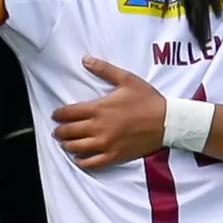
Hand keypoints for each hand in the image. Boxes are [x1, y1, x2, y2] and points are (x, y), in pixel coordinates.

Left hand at [50, 57, 165, 169]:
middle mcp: (99, 128)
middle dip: (60, 131)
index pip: (69, 113)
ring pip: (77, 148)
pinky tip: (78, 158)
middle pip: (69, 131)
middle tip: (57, 130)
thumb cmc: (147, 100)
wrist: (167, 121)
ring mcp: (106, 144)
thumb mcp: (126, 79)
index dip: (58, 115)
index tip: (55, 115)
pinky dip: (82, 162)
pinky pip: (92, 163)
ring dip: (67, 145)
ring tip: (64, 143)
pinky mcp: (114, 156)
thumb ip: (104, 69)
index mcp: (99, 109)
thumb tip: (85, 59)